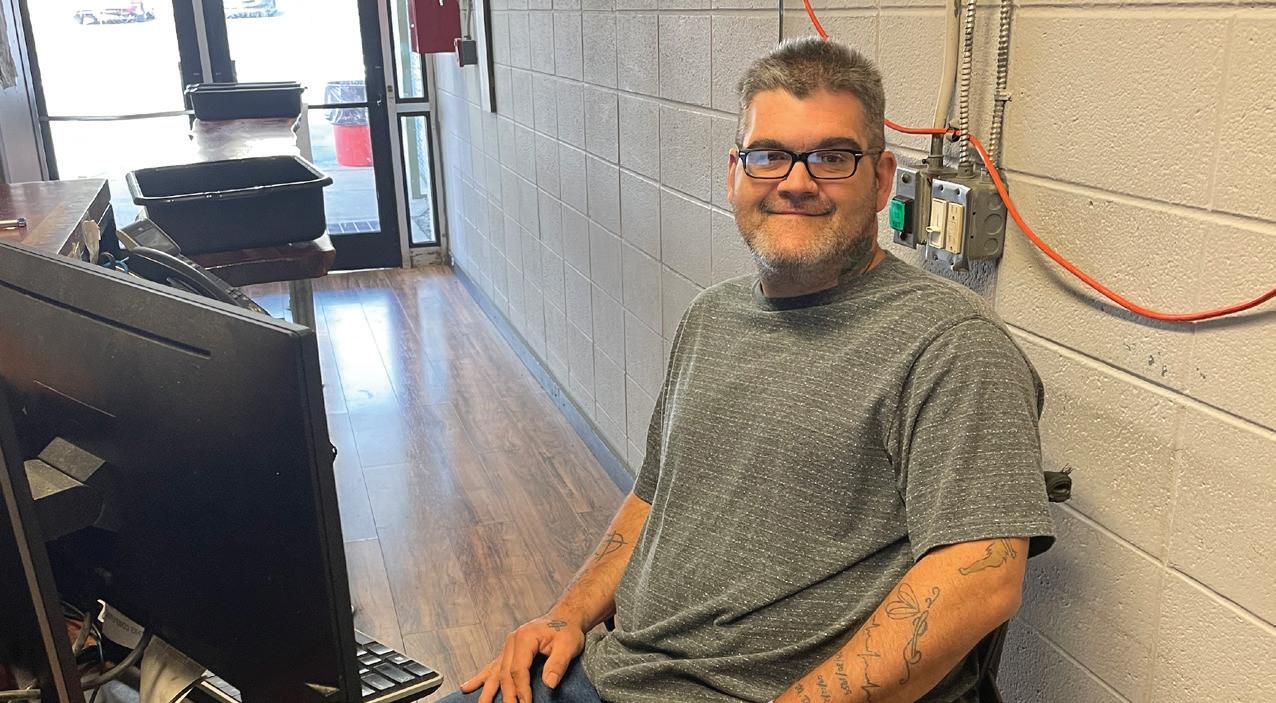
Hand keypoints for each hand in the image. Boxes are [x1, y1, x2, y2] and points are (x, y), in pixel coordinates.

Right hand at [459, 613, 586, 702]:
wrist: (563, 617)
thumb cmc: (566, 630)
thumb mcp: (568, 645)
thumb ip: (558, 664)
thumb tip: (549, 683)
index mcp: (524, 638)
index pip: (518, 669)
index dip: (522, 689)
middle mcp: (511, 642)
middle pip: (505, 673)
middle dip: (507, 694)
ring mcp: (507, 647)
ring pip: (495, 672)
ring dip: (487, 691)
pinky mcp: (508, 652)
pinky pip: (492, 667)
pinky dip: (481, 678)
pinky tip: (466, 687)